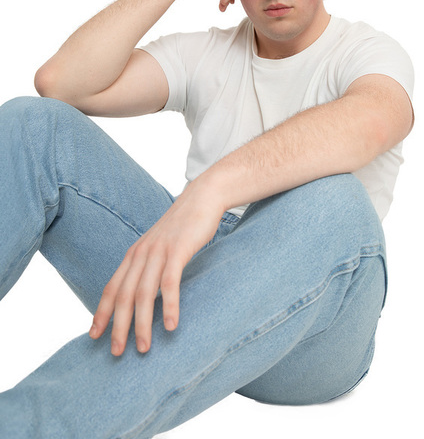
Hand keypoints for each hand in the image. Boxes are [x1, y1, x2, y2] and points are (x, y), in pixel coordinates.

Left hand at [89, 186, 223, 355]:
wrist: (202, 198)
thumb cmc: (183, 225)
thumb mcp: (159, 245)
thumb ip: (149, 264)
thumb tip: (143, 291)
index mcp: (134, 254)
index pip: (112, 287)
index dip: (102, 312)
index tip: (94, 336)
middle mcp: (141, 253)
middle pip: (124, 295)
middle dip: (118, 326)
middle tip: (116, 352)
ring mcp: (159, 251)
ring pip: (144, 294)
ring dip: (142, 323)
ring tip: (143, 347)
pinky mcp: (178, 251)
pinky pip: (170, 283)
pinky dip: (169, 306)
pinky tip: (171, 325)